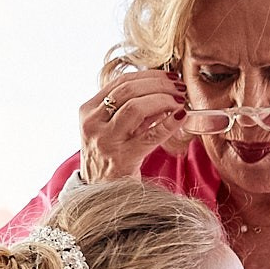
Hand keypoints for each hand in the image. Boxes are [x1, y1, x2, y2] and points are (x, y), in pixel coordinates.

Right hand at [78, 68, 188, 183]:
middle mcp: (93, 124)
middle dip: (160, 84)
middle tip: (180, 88)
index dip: (149, 75)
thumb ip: (129, 108)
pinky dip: (170, 122)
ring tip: (180, 101)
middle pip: (129, 90)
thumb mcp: (110, 127)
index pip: (120, 82)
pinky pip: (151, 134)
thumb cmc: (110, 157)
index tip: (170, 77)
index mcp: (88, 112)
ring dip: (164, 99)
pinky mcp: (123, 158)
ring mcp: (106, 142)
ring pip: (136, 106)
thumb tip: (162, 88)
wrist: (100, 193)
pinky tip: (182, 116)